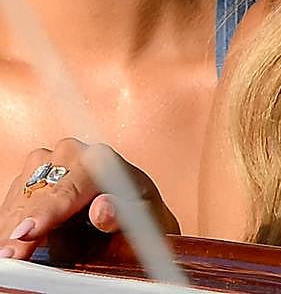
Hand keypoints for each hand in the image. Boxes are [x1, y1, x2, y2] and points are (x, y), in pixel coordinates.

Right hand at [0, 138, 177, 260]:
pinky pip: (13, 202)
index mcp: (100, 157)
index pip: (66, 190)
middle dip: (21, 225)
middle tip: (11, 255)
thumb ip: (120, 214)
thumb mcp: (140, 215)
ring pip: (20, 198)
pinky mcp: (31, 176)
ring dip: (12, 226)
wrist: (131, 207)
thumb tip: (103, 209)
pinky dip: (11, 223)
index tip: (28, 232)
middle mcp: (71, 153)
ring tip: (9, 253)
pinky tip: (12, 243)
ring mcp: (48, 162)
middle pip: (37, 194)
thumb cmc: (138, 212)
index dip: (45, 213)